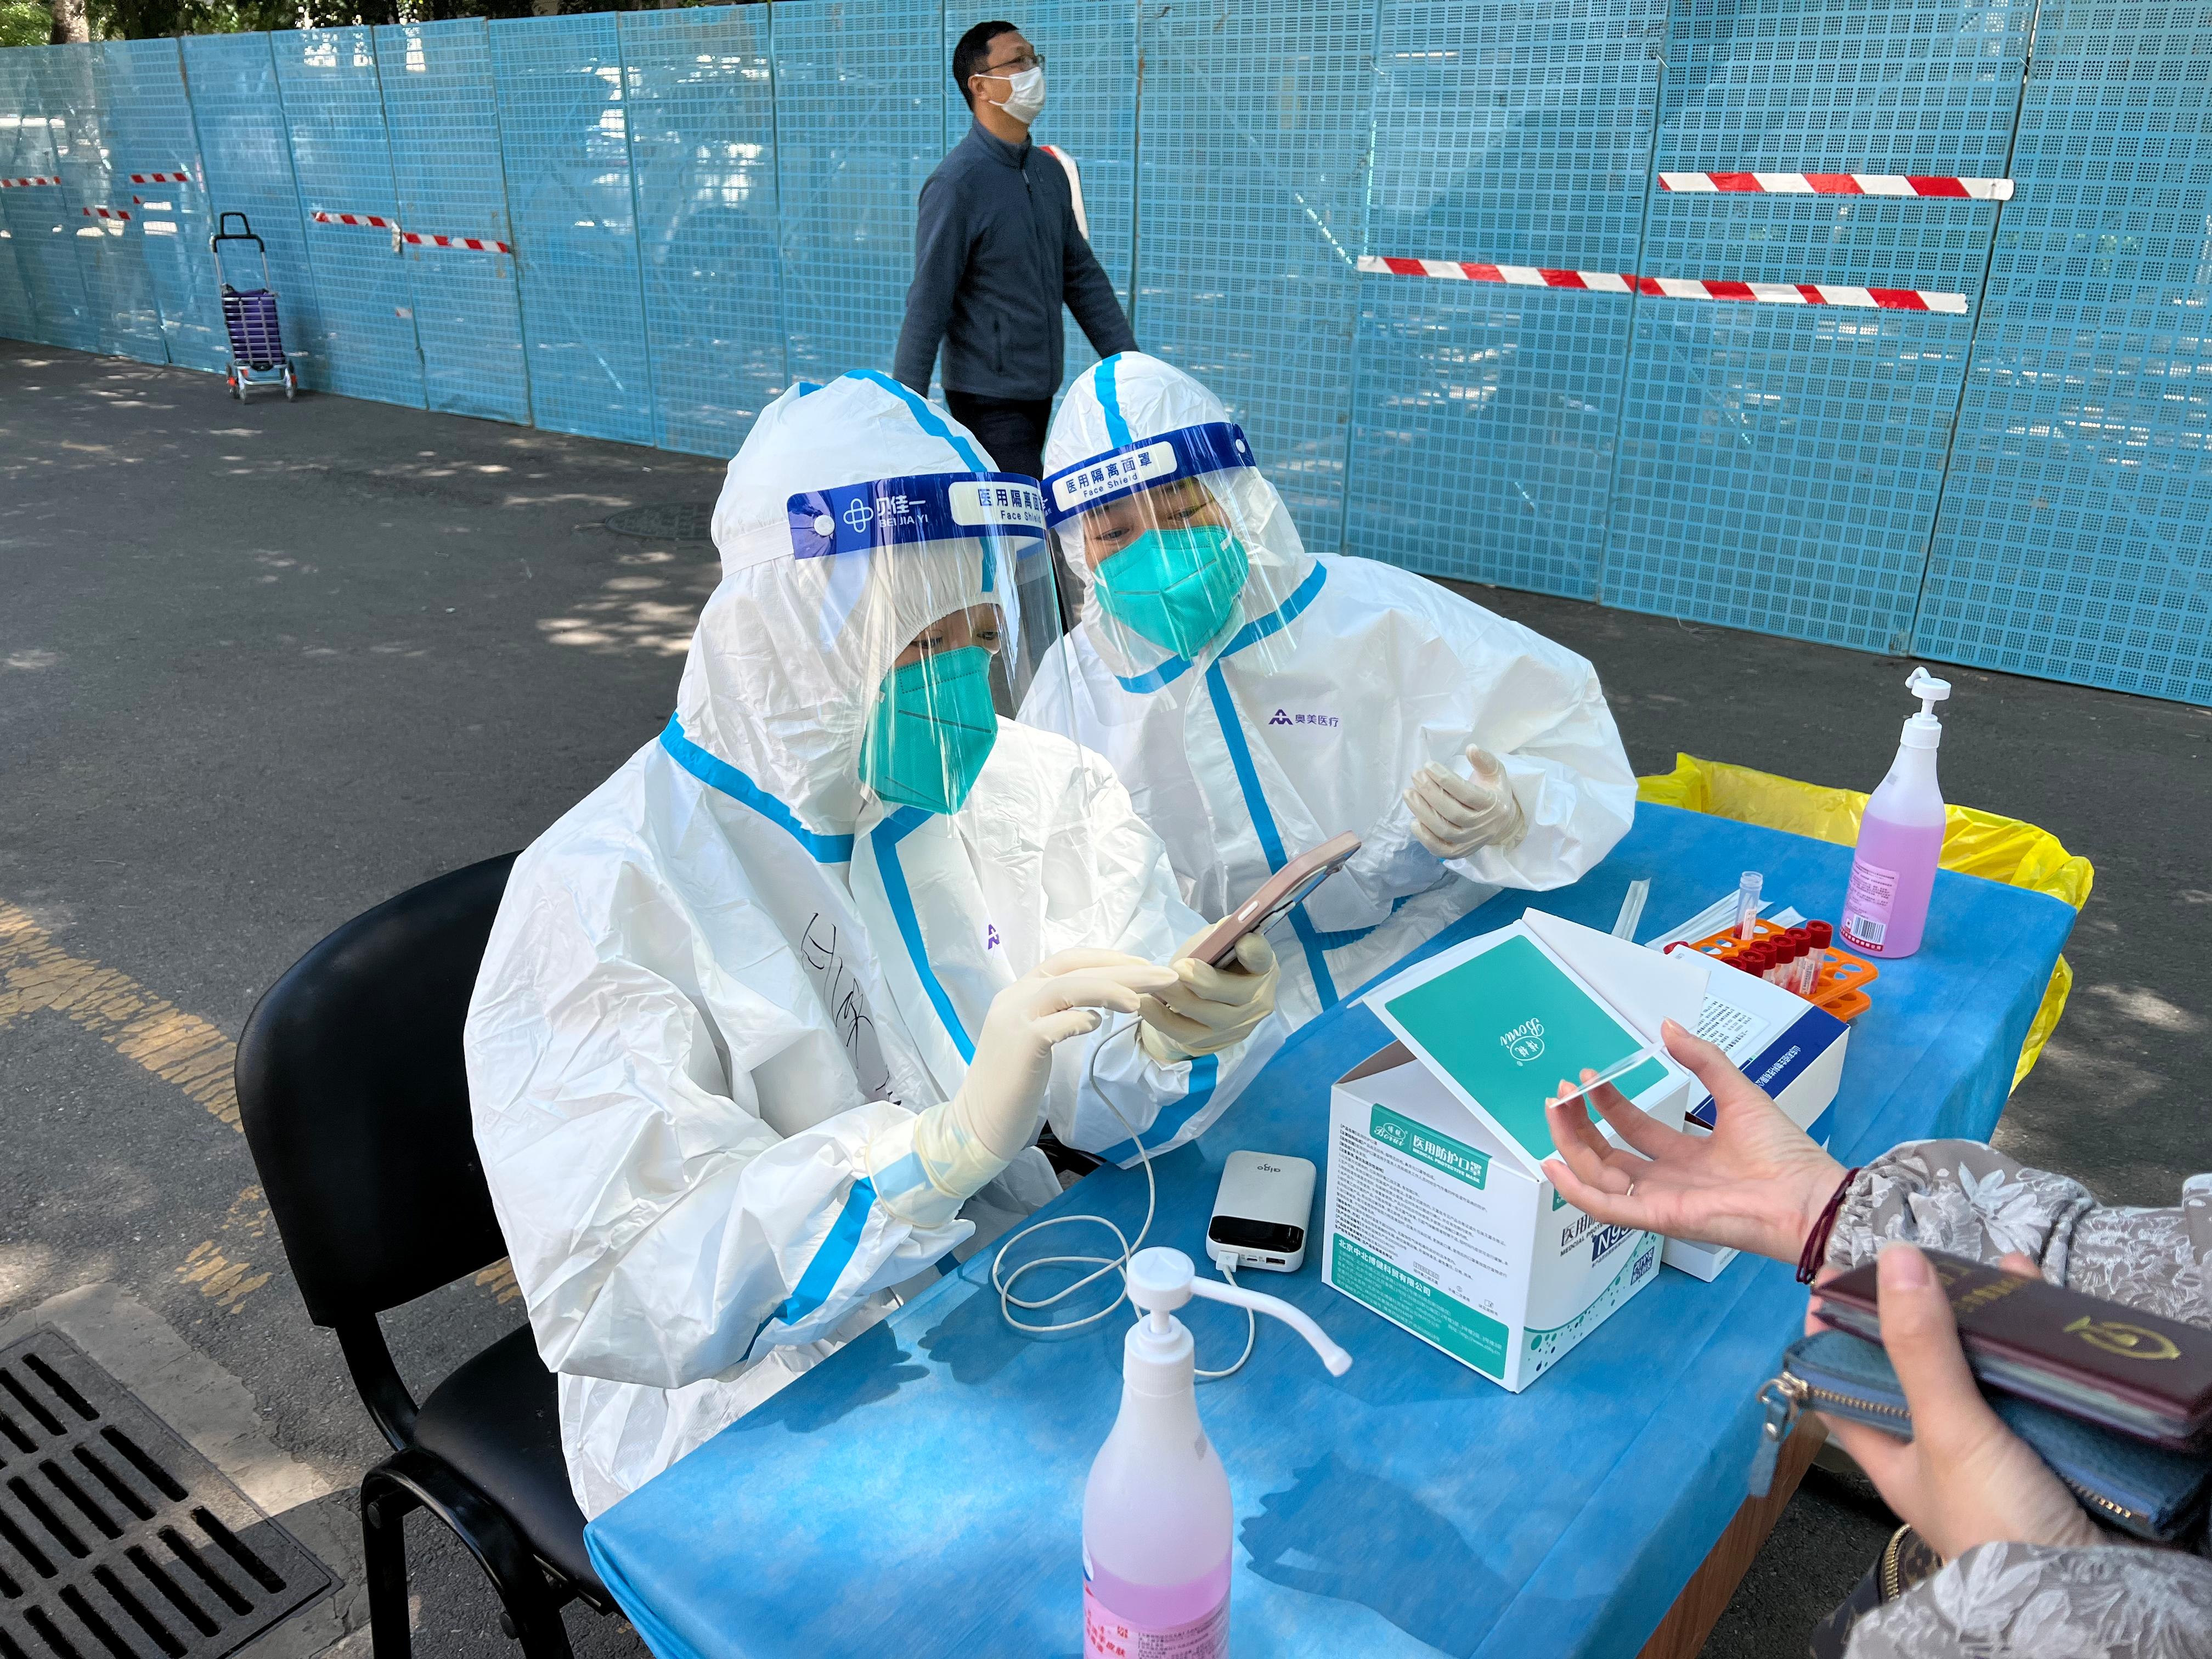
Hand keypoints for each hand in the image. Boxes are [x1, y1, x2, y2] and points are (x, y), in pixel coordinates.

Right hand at [906, 950, 1177, 1207]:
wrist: (976, 1122)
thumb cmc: (1012, 1084)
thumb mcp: (1034, 1039)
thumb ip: (1058, 1015)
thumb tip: (1098, 1007)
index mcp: (1020, 992)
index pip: (1067, 961)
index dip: (1107, 958)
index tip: (1143, 965)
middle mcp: (1015, 997)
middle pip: (1074, 971)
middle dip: (1124, 969)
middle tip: (1164, 975)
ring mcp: (1014, 1019)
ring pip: (1066, 988)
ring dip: (1109, 989)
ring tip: (1142, 998)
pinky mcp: (1019, 1045)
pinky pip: (1054, 1024)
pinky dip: (1079, 1019)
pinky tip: (1098, 1023)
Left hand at [1138, 932, 1278, 1063]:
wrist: (1195, 1003)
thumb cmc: (1206, 964)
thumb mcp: (1212, 945)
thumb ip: (1216, 938)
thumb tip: (1220, 931)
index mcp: (1260, 967)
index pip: (1262, 958)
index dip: (1254, 950)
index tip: (1240, 941)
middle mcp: (1256, 998)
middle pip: (1235, 993)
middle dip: (1205, 981)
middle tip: (1179, 968)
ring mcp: (1236, 1025)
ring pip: (1208, 1014)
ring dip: (1177, 997)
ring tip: (1155, 983)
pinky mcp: (1212, 1042)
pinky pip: (1185, 1031)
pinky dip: (1161, 1017)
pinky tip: (1145, 1003)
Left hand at [1405, 744, 1525, 858]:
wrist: (1503, 823)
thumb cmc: (1493, 793)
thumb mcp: (1495, 774)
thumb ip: (1485, 761)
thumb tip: (1471, 748)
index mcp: (1494, 805)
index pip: (1467, 793)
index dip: (1446, 779)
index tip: (1428, 766)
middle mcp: (1484, 826)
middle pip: (1454, 813)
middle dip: (1431, 793)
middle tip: (1416, 776)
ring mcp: (1472, 841)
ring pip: (1444, 831)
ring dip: (1423, 812)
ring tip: (1408, 794)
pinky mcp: (1460, 852)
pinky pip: (1441, 850)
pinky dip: (1425, 838)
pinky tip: (1414, 821)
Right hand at [1539, 1018, 1846, 1262]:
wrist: (1806, 1195)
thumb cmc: (1784, 1153)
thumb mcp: (1738, 1092)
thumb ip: (1703, 1060)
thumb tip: (1668, 1026)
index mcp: (1687, 1156)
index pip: (1634, 1129)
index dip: (1607, 1104)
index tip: (1589, 1078)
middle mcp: (1668, 1180)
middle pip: (1607, 1154)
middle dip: (1579, 1124)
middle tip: (1561, 1093)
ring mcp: (1660, 1201)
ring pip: (1598, 1177)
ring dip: (1570, 1145)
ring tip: (1554, 1111)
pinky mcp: (1657, 1218)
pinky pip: (1605, 1208)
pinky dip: (1575, 1191)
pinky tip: (1553, 1164)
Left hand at [1815, 1244, 2100, 1559]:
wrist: (2090, 1595)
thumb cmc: (1999, 1531)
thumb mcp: (1947, 1430)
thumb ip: (1919, 1351)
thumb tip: (1894, 1262)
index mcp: (1893, 1455)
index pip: (1840, 1384)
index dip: (1832, 1333)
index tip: (1834, 1280)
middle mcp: (1940, 1451)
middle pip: (1918, 1368)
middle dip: (1926, 1314)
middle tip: (1931, 1260)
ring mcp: (1997, 1448)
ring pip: (1981, 1368)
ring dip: (1987, 1321)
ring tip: (1999, 1272)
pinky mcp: (2053, 1445)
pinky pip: (2037, 1381)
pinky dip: (2039, 1346)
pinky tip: (2048, 1312)